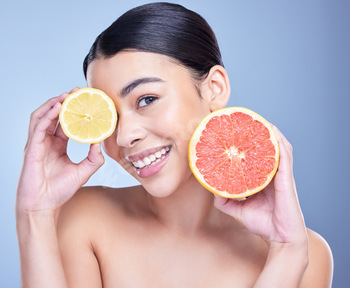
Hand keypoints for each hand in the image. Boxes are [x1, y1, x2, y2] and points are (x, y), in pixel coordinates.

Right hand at [16, 88, 104, 213]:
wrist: (44, 206)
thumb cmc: (59, 191)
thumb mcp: (83, 171)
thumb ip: (94, 158)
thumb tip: (101, 143)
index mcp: (58, 145)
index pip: (66, 123)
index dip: (74, 111)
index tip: (86, 102)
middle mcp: (48, 142)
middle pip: (54, 116)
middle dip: (65, 102)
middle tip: (78, 92)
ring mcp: (38, 144)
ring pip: (43, 117)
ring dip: (54, 104)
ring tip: (67, 95)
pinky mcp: (32, 148)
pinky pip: (38, 127)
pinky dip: (47, 115)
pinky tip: (57, 107)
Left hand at [214, 125, 307, 246]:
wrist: (281, 238)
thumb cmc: (263, 223)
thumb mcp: (238, 210)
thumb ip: (225, 200)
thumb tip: (212, 189)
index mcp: (263, 179)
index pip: (255, 157)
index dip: (248, 144)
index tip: (236, 133)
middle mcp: (272, 173)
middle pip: (265, 148)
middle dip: (257, 134)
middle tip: (244, 122)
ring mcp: (281, 174)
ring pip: (276, 147)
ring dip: (268, 133)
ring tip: (258, 120)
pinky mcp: (287, 178)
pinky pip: (284, 156)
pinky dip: (278, 142)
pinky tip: (272, 131)